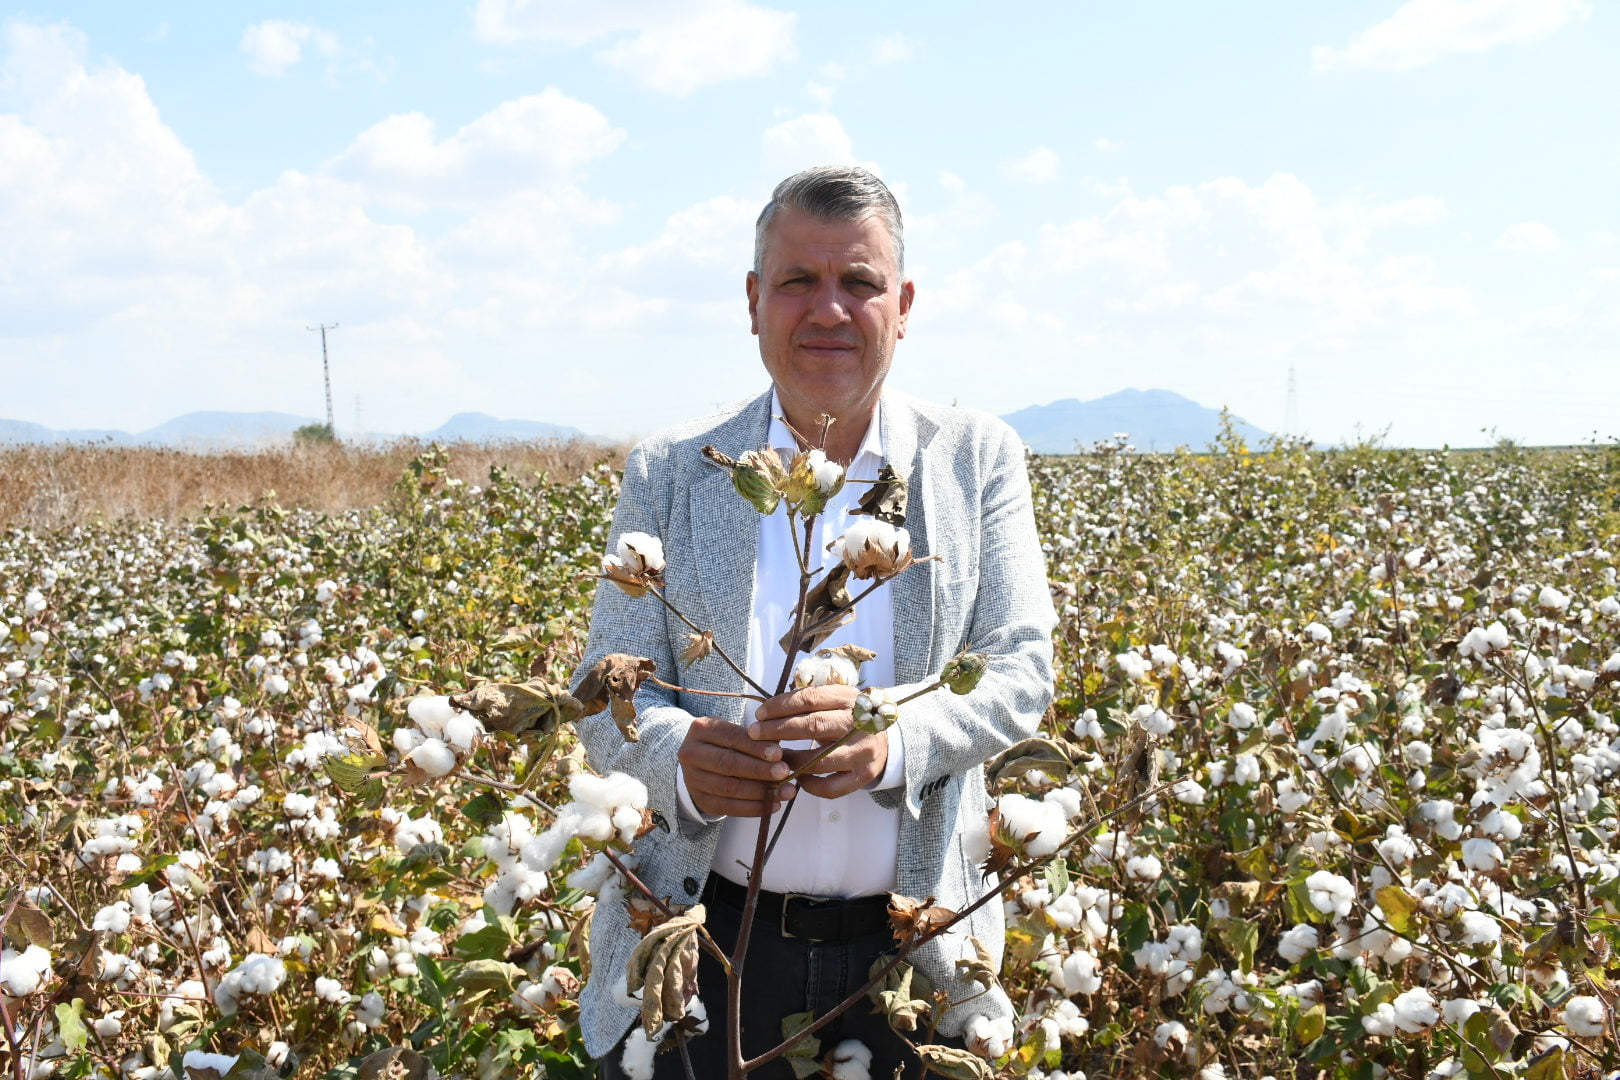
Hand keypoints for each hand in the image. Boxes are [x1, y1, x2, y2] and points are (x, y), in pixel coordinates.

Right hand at [678, 715, 796, 817]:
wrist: (700, 761)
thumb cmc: (726, 743)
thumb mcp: (736, 732)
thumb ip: (757, 739)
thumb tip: (780, 753)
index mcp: (702, 729)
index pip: (731, 737)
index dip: (755, 747)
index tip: (778, 754)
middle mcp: (692, 753)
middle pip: (728, 764)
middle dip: (759, 770)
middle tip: (783, 773)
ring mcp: (693, 778)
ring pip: (729, 788)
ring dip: (761, 792)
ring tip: (785, 791)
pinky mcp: (700, 799)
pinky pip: (728, 807)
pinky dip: (753, 808)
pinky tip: (772, 805)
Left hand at [751, 685, 888, 798]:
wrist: (887, 741)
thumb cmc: (849, 719)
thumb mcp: (836, 701)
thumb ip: (809, 703)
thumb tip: (768, 711)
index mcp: (849, 699)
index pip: (810, 699)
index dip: (781, 706)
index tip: (759, 714)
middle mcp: (859, 724)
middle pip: (813, 725)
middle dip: (778, 730)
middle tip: (754, 733)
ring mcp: (863, 752)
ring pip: (820, 759)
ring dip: (791, 761)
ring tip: (771, 759)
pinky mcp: (863, 775)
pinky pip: (832, 787)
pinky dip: (811, 786)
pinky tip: (798, 778)